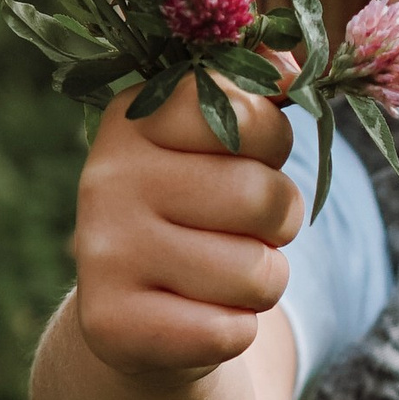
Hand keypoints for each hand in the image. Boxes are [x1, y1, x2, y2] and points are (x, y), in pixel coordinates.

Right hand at [69, 68, 301, 387]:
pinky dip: (234, 330)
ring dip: (262, 280)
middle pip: (262, 196)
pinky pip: (230, 332)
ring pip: (256, 272)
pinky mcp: (112, 326)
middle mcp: (106, 177)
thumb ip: (256, 83)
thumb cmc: (197, 210)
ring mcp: (103, 253)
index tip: (246, 155)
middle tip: (242, 227)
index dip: (270, 142)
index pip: (245, 113)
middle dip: (278, 219)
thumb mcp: (217, 138)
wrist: (136, 315)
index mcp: (134, 118)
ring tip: (221, 273)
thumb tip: (295, 67)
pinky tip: (198, 316)